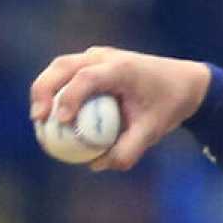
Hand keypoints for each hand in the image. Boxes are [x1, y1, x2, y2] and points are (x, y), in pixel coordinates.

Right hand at [28, 47, 211, 171]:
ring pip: (60, 67)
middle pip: (63, 66)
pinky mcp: (93, 63)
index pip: (87, 78)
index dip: (69, 98)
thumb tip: (96, 165)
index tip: (62, 122)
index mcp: (122, 68)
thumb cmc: (169, 105)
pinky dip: (55, 91)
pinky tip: (50, 116)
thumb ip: (128, 150)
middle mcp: (105, 57)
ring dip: (44, 89)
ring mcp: (97, 57)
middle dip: (44, 90)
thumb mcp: (153, 130)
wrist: (184, 83)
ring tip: (38, 119)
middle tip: (38, 119)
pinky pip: (68, 75)